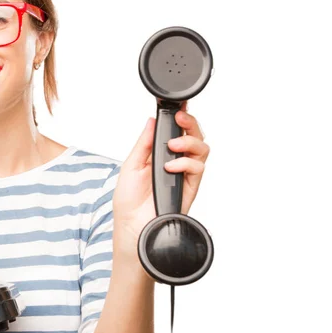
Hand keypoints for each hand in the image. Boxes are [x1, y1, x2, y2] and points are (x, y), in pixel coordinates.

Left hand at [112, 102, 209, 254]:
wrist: (132, 225)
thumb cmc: (129, 200)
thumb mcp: (131, 165)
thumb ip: (143, 143)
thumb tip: (151, 121)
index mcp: (160, 155)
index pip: (176, 131)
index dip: (181, 118)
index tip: (177, 107)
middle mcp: (175, 162)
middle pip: (194, 135)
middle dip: (190, 123)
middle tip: (180, 118)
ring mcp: (184, 174)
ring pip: (202, 149)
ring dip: (189, 141)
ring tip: (173, 146)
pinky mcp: (190, 187)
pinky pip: (198, 167)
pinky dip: (185, 162)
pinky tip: (171, 167)